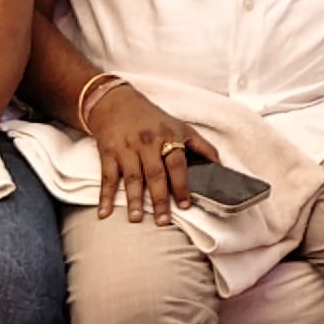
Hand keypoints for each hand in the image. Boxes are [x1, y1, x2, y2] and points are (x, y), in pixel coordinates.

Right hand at [82, 84, 197, 224]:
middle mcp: (147, 142)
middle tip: (163, 221)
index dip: (181, 185)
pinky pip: (108, 177)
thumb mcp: (179, 126)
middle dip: (159, 199)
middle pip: (155, 174)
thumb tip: (219, 165)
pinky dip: (105, 196)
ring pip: (132, 177)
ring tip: (137, 218)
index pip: (177, 163)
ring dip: (134, 200)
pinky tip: (104, 212)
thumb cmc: (151, 118)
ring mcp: (127, 148)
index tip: (184, 205)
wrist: (116, 102)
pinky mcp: (108, 152)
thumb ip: (200, 145)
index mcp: (168, 136)